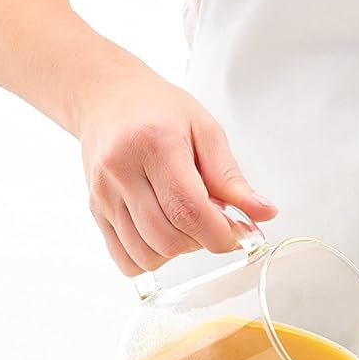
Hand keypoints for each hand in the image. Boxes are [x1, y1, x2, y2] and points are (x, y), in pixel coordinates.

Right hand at [78, 72, 277, 275]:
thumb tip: (263, 213)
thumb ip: (232, 178)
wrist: (108, 99)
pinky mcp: (95, 211)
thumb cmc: (158, 110)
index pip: (189, 211)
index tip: (238, 233)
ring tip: (185, 222)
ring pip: (147, 255)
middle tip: (212, 221)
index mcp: (154, 145)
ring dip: (178, 252)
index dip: (220, 234)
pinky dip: (151, 259)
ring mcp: (103, 194)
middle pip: (169, 238)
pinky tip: (163, 233)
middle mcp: (121, 171)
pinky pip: (126, 260)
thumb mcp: (205, 131)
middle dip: (201, 242)